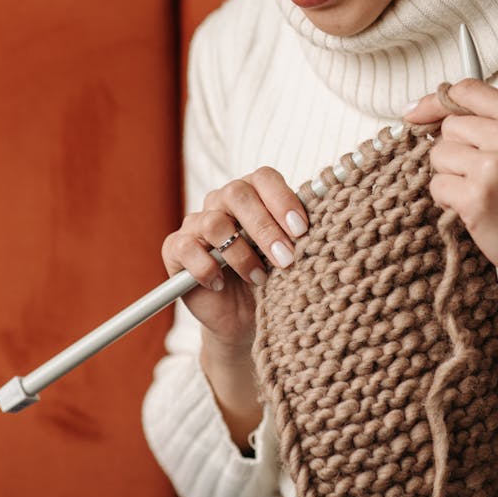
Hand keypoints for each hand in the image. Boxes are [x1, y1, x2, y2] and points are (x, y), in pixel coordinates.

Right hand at [161, 167, 308, 352]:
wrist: (243, 318)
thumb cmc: (271, 278)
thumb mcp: (286, 254)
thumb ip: (295, 234)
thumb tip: (321, 223)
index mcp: (253, 193)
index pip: (264, 178)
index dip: (282, 199)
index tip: (301, 229)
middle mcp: (222, 201)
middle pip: (237, 194)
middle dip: (265, 228)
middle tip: (286, 258)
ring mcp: (196, 223)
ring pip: (214, 223)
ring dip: (241, 254)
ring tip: (259, 279)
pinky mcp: (176, 248)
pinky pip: (187, 248)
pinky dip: (206, 268)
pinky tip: (221, 283)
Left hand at [406, 79, 497, 393]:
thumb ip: (494, 123)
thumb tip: (430, 111)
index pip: (468, 90)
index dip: (436, 101)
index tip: (417, 114)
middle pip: (450, 126)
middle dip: (453, 150)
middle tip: (479, 175)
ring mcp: (494, 167)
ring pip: (438, 155)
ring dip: (449, 176)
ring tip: (481, 193)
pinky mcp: (476, 198)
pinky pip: (436, 185)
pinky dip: (447, 200)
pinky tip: (474, 210)